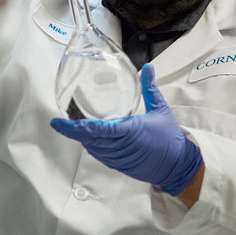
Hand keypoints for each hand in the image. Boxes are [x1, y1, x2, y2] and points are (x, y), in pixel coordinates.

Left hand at [50, 63, 202, 195]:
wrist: (178, 166)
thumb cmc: (170, 139)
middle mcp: (121, 147)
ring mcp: (119, 158)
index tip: (62, 122)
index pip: (99, 129)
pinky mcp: (119, 165)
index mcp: (130, 132)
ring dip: (81, 139)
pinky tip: (86, 138)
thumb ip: (150, 88)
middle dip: (73, 132)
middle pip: (90, 140)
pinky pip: (100, 155)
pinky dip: (91, 146)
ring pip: (93, 148)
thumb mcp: (161, 109)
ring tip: (69, 127)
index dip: (79, 127)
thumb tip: (148, 67)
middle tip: (58, 123)